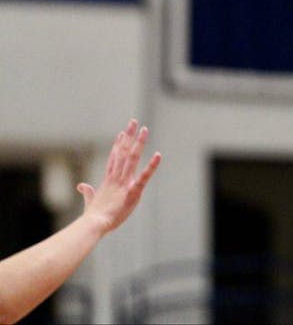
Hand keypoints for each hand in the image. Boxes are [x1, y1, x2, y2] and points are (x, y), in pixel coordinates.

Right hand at [77, 119, 161, 235]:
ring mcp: (124, 183)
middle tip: (134, 121)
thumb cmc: (94, 216)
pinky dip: (152, 166)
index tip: (122, 133)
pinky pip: (144, 176)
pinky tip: (158, 155)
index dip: (119, 145)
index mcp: (109, 180)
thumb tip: (81, 185)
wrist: (93, 224)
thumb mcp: (91, 201)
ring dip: (139, 143)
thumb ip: (88, 192)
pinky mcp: (132, 191)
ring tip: (145, 130)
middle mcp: (116, 177)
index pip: (114, 158)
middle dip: (129, 136)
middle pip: (123, 152)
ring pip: (132, 158)